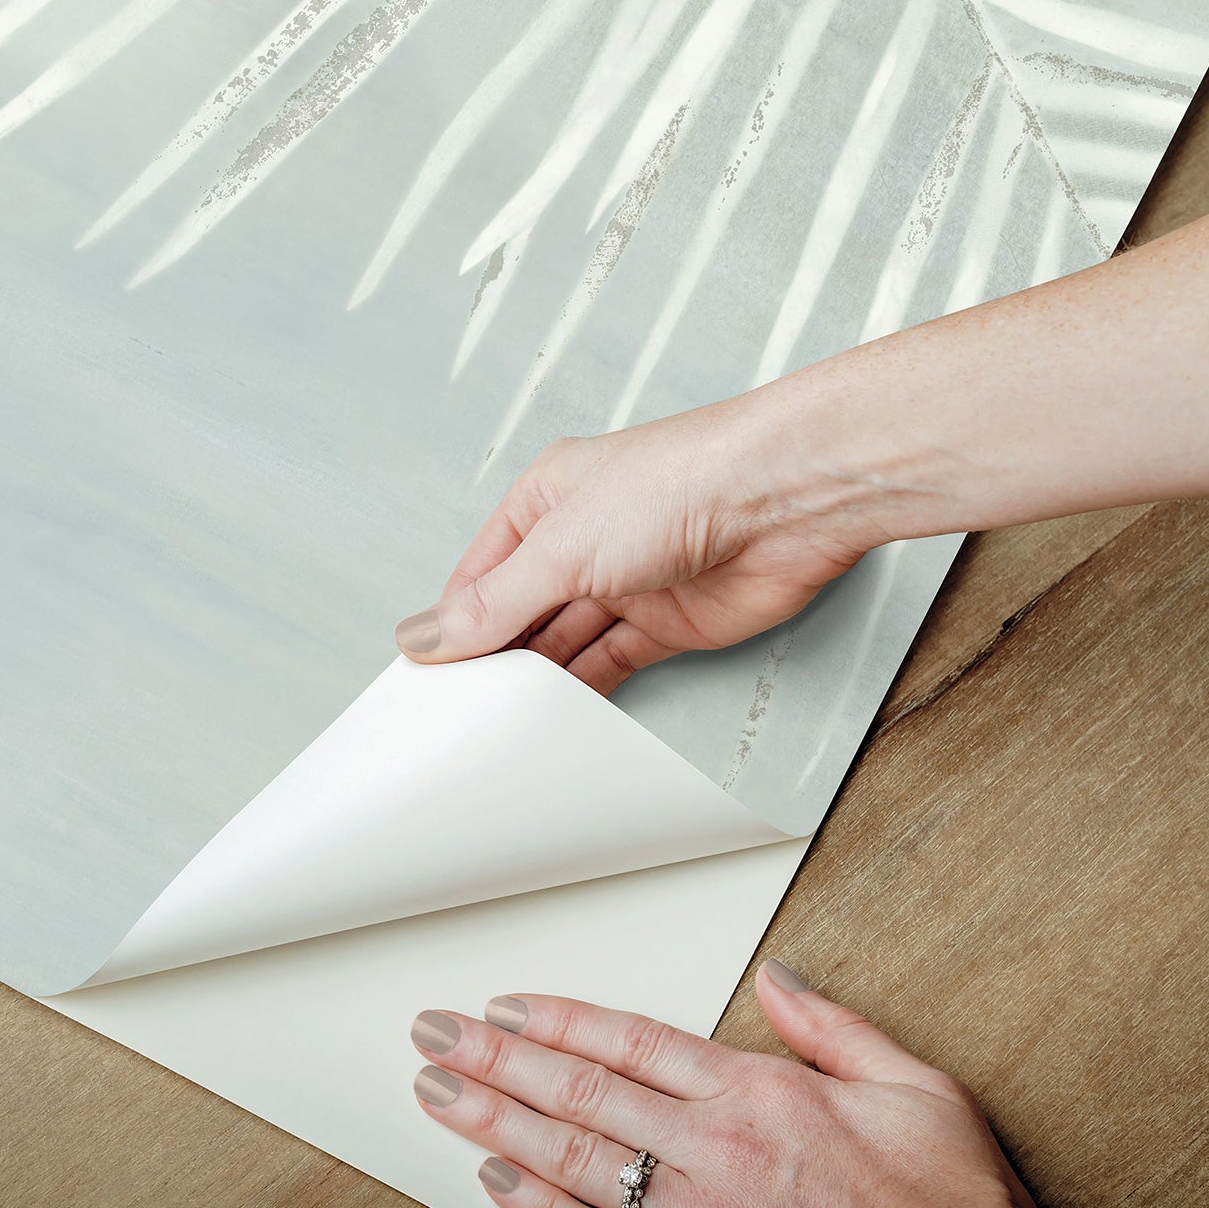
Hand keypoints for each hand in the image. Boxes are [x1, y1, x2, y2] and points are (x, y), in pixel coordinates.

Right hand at [394, 406, 872, 695]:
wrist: (784, 501)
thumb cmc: (679, 484)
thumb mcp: (561, 546)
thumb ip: (495, 602)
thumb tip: (426, 635)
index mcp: (545, 500)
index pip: (480, 574)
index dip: (453, 624)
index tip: (424, 677)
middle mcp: (583, 539)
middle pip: (521, 611)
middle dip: (494, 656)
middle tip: (458, 711)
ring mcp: (627, 581)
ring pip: (565, 641)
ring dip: (538, 678)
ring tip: (500, 723)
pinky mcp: (669, 622)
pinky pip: (613, 662)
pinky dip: (586, 690)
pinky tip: (557, 717)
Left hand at [408, 964, 1208, 1207]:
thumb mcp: (913, 1086)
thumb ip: (832, 1025)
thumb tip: (777, 978)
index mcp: (759, 1095)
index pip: (629, 1040)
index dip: (556, 1020)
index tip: (505, 1006)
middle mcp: (718, 1154)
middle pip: (581, 1090)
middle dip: (495, 1059)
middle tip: (435, 1034)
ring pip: (574, 1160)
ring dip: (494, 1122)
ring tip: (438, 1093)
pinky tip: (497, 1183)